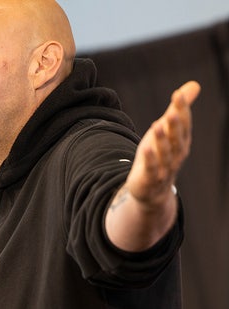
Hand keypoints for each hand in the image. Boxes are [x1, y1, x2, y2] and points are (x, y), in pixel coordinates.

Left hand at [106, 81, 200, 251]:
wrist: (153, 191)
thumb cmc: (160, 155)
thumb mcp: (167, 130)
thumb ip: (178, 109)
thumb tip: (194, 85)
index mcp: (181, 141)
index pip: (183, 124)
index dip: (181, 110)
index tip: (178, 94)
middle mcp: (176, 154)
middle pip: (176, 138)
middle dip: (175, 125)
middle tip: (173, 110)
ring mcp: (165, 168)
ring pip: (165, 153)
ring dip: (162, 140)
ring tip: (157, 125)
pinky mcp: (150, 178)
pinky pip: (152, 168)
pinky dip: (150, 159)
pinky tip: (146, 148)